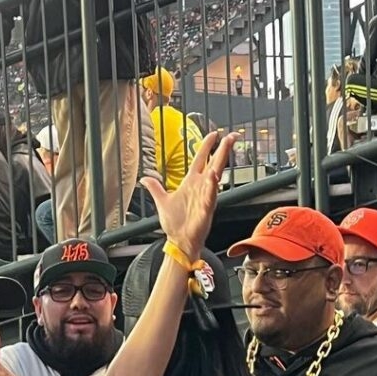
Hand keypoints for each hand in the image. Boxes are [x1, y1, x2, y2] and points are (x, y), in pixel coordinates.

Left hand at [143, 129, 236, 259]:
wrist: (179, 241)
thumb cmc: (175, 223)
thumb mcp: (162, 201)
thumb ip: (155, 187)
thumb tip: (144, 178)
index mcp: (191, 183)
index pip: (201, 159)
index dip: (207, 146)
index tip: (214, 134)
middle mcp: (201, 187)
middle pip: (214, 162)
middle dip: (223, 148)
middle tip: (231, 135)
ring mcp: (205, 196)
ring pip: (216, 174)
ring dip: (221, 160)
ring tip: (227, 146)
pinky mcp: (206, 208)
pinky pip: (211, 194)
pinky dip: (212, 185)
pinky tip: (214, 175)